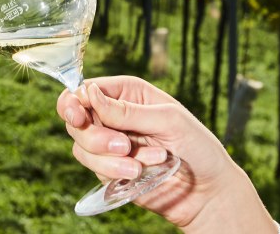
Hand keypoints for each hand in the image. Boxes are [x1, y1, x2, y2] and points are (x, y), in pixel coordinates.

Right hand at [57, 76, 274, 232]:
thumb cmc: (197, 147)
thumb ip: (126, 110)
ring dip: (109, 158)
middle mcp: (113, 115)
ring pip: (81, 146)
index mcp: (126, 93)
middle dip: (94, 136)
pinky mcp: (108, 168)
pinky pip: (94, 168)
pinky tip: (140, 172)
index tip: (79, 117)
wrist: (206, 190)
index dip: (73, 101)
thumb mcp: (167, 120)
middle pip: (75, 119)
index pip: (84, 89)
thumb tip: (90, 93)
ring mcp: (109, 143)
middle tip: (123, 145)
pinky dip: (115, 171)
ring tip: (139, 164)